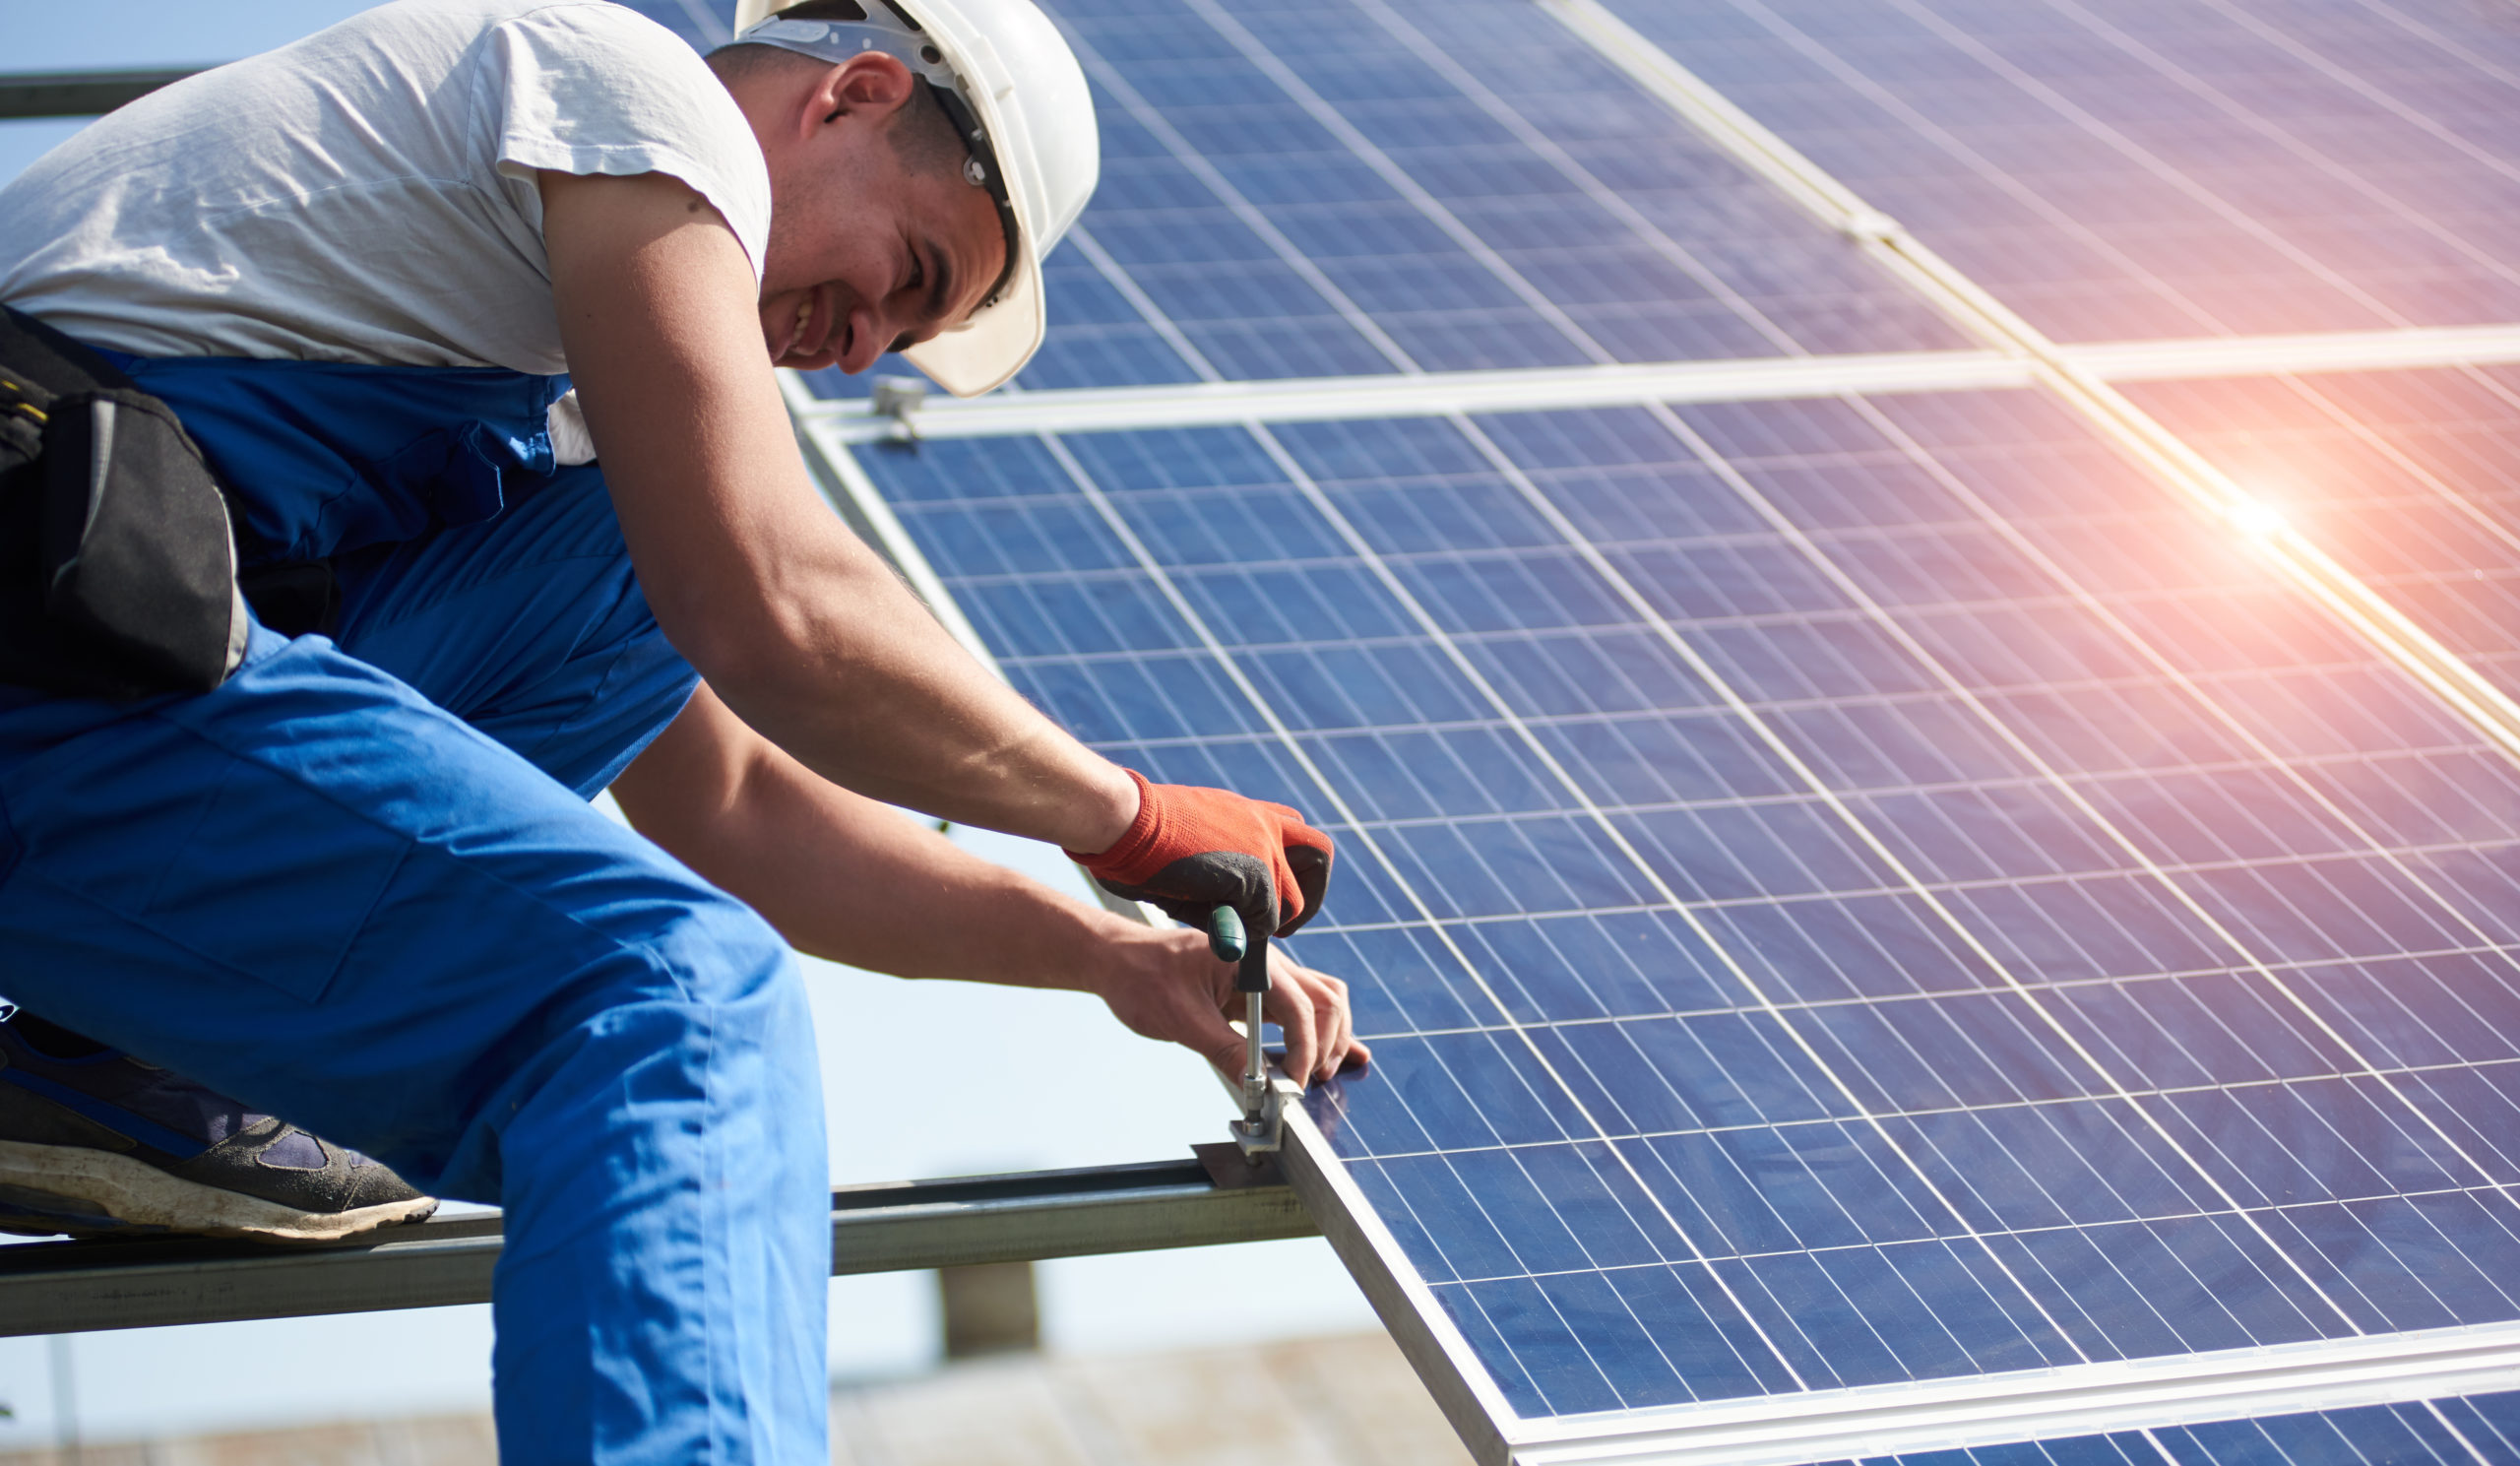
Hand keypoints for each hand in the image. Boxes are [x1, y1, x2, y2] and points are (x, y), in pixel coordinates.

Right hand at [1068, 771, 1333, 937]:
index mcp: (1249, 812)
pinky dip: (1251, 934)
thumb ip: (1221, 870)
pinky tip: (1223, 932)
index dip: (1289, 870)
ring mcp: (1262, 848)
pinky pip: (1267, 919)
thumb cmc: (1140, 836)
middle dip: (1309, 893)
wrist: (1125, 820)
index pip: (1295, 837)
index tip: (1268, 894)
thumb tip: (1236, 912)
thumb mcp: (1192, 845)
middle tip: (1285, 919)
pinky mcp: (1253, 875)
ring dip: (1276, 919)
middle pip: (1318, 856)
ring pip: (1293, 898)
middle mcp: (1264, 824)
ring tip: (1251, 933)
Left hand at [1090, 926, 1369, 1086]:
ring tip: (1319, 1074)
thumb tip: (1259, 1086)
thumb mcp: (1182, 1020)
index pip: (1300, 1007)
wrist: (1118, 960)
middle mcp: (1267, 963)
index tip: (1293, 1086)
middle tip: (1305, 1083)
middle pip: (1325, 1001)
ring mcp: (1267, 975)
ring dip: (1329, 1038)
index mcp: (1251, 960)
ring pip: (1323, 1002)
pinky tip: (1340, 1056)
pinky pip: (1302, 1008)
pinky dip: (1319, 1033)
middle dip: (1325, 1045)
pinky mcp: (1259, 991)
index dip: (1303, 1051)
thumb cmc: (1143, 978)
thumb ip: (1225, 1050)